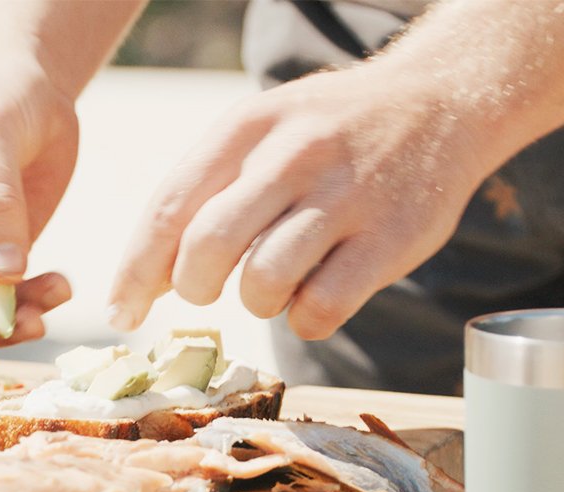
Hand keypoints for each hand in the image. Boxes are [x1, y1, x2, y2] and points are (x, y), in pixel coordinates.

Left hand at [109, 61, 493, 339]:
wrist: (441, 101)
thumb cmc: (331, 131)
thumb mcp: (264, 130)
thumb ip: (208, 189)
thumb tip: (150, 278)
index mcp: (248, 125)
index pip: (171, 206)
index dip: (136, 270)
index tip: (122, 312)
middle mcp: (293, 155)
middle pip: (208, 246)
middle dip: (193, 286)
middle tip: (207, 291)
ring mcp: (345, 197)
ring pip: (263, 282)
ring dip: (256, 302)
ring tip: (274, 284)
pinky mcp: (390, 238)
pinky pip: (321, 307)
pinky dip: (305, 318)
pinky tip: (315, 296)